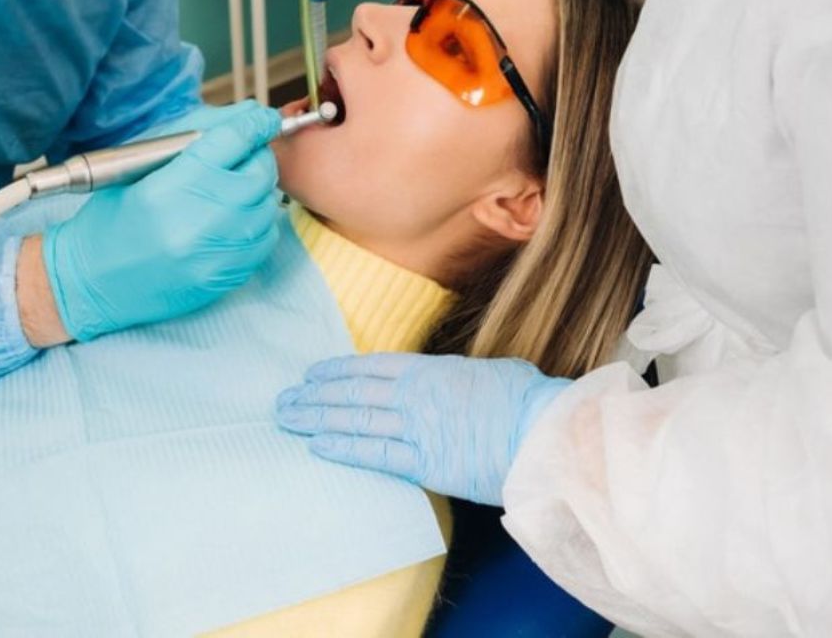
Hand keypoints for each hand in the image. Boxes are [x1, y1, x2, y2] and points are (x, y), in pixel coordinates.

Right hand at [43, 100, 282, 340]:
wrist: (94, 282)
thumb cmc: (112, 219)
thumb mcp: (139, 165)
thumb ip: (194, 134)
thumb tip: (249, 114)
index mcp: (169, 186)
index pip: (232, 140)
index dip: (255, 124)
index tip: (264, 119)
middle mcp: (197, 220)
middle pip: (259, 172)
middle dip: (257, 159)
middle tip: (242, 159)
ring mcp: (215, 253)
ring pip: (267, 206)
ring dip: (256, 193)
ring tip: (229, 194)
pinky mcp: (226, 277)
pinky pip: (265, 239)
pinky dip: (255, 225)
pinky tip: (231, 223)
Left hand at [276, 353, 570, 504]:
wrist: (546, 434)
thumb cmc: (529, 401)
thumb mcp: (492, 373)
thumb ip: (462, 377)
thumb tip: (457, 382)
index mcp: (432, 370)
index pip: (372, 368)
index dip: (338, 371)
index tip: (313, 374)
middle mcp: (416, 396)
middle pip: (354, 393)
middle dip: (316, 396)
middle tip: (285, 400)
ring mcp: (418, 428)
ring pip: (356, 420)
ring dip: (318, 419)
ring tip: (289, 419)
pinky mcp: (425, 463)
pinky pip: (376, 454)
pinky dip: (344, 449)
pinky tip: (318, 445)